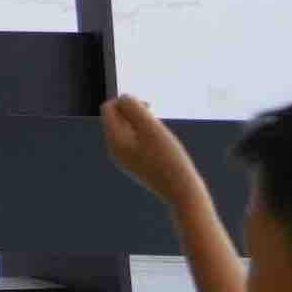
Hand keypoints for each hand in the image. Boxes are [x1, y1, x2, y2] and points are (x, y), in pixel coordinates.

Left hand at [105, 93, 210, 210]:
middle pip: (117, 118)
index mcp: (114, 141)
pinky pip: (137, 141)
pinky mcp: (138, 165)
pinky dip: (149, 136)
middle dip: (135, 113)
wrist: (183, 193)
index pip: (108, 108)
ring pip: (129, 129)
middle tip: (156, 123)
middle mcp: (115, 150)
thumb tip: (123, 97)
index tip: (149, 109)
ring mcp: (126, 159)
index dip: (127, 101)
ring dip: (144, 124)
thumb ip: (134, 109)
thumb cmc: (170, 159)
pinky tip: (163, 146)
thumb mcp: (152, 128)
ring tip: (161, 135)